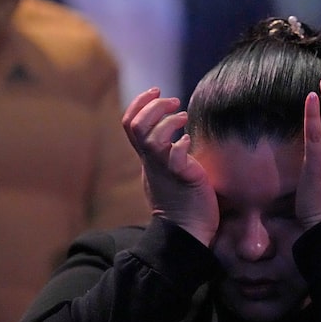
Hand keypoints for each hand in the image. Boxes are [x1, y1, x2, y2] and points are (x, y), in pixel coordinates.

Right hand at [122, 88, 218, 245]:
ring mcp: (165, 170)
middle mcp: (151, 162)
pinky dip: (182, 144)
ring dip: (168, 122)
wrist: (187, 231)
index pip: (130, 124)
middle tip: (174, 101)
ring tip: (184, 117)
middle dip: (153, 106)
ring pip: (152, 138)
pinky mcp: (182, 178)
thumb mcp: (166, 172)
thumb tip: (175, 137)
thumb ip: (165, 154)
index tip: (156, 90)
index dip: (139, 103)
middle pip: (136, 126)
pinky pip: (176, 156)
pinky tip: (190, 143)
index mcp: (147, 159)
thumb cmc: (181, 201)